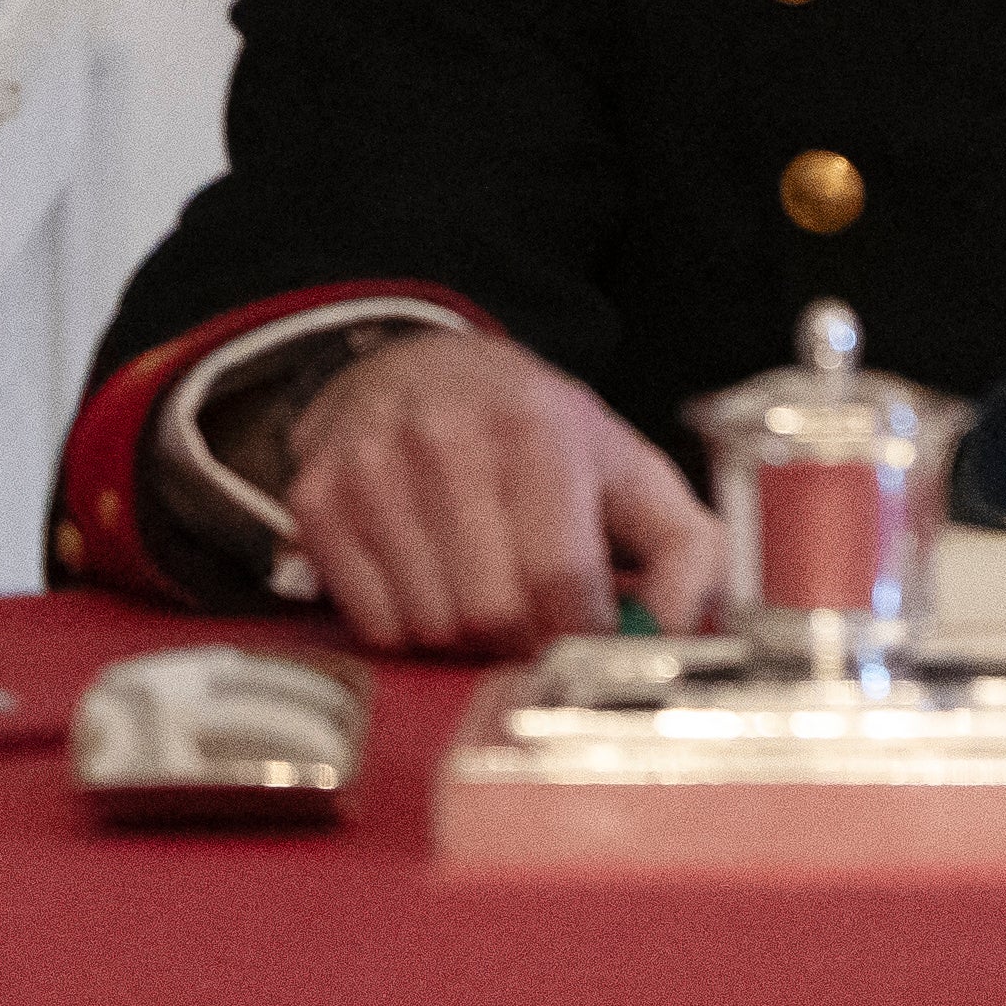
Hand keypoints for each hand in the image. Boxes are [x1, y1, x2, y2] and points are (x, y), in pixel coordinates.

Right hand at [274, 328, 720, 655]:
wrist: (418, 366)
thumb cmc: (533, 433)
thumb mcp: (625, 467)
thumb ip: (687, 547)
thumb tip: (687, 629)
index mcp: (537, 429)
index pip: (560, 578)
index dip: (581, 632)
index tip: (586, 639)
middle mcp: (447, 439)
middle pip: (491, 613)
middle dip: (521, 638)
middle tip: (532, 619)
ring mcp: (372, 468)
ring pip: (429, 626)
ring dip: (463, 636)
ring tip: (479, 589)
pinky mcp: (318, 499)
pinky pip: (370, 623)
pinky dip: (405, 626)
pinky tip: (425, 580)